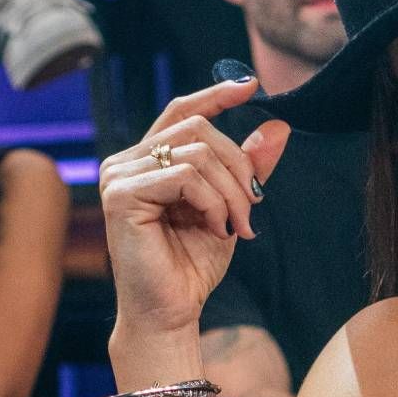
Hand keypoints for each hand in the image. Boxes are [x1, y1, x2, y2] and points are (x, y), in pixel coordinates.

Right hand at [100, 78, 288, 338]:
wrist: (173, 310)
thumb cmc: (195, 263)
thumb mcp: (233, 206)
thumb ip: (249, 167)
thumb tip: (278, 125)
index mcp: (150, 160)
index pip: (182, 111)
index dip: (216, 94)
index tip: (252, 85)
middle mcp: (127, 161)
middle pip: (199, 128)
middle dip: (240, 167)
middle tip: (252, 210)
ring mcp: (119, 175)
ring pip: (197, 151)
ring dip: (232, 191)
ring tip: (236, 226)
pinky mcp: (121, 195)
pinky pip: (185, 175)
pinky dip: (212, 201)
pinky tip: (215, 229)